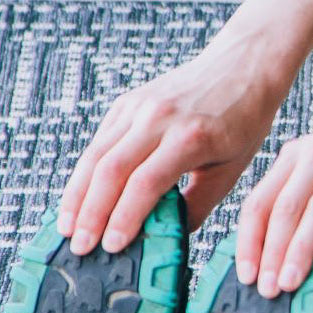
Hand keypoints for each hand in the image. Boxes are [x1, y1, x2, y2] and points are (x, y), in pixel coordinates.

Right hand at [58, 31, 294, 251]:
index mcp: (191, 137)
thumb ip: (198, 204)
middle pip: (110, 170)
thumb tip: (166, 239)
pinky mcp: (126, 103)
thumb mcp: (232, 168)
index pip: (146, 182)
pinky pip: (99, 142)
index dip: (125, 216)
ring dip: (77, 196)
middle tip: (80, 246)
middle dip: (91, 213)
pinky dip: (84, 174)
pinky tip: (78, 199)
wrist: (242, 66)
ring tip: (68, 228)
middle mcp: (159, 118)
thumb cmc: (244, 121)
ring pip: (95, 155)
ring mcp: (138, 107)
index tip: (113, 246)